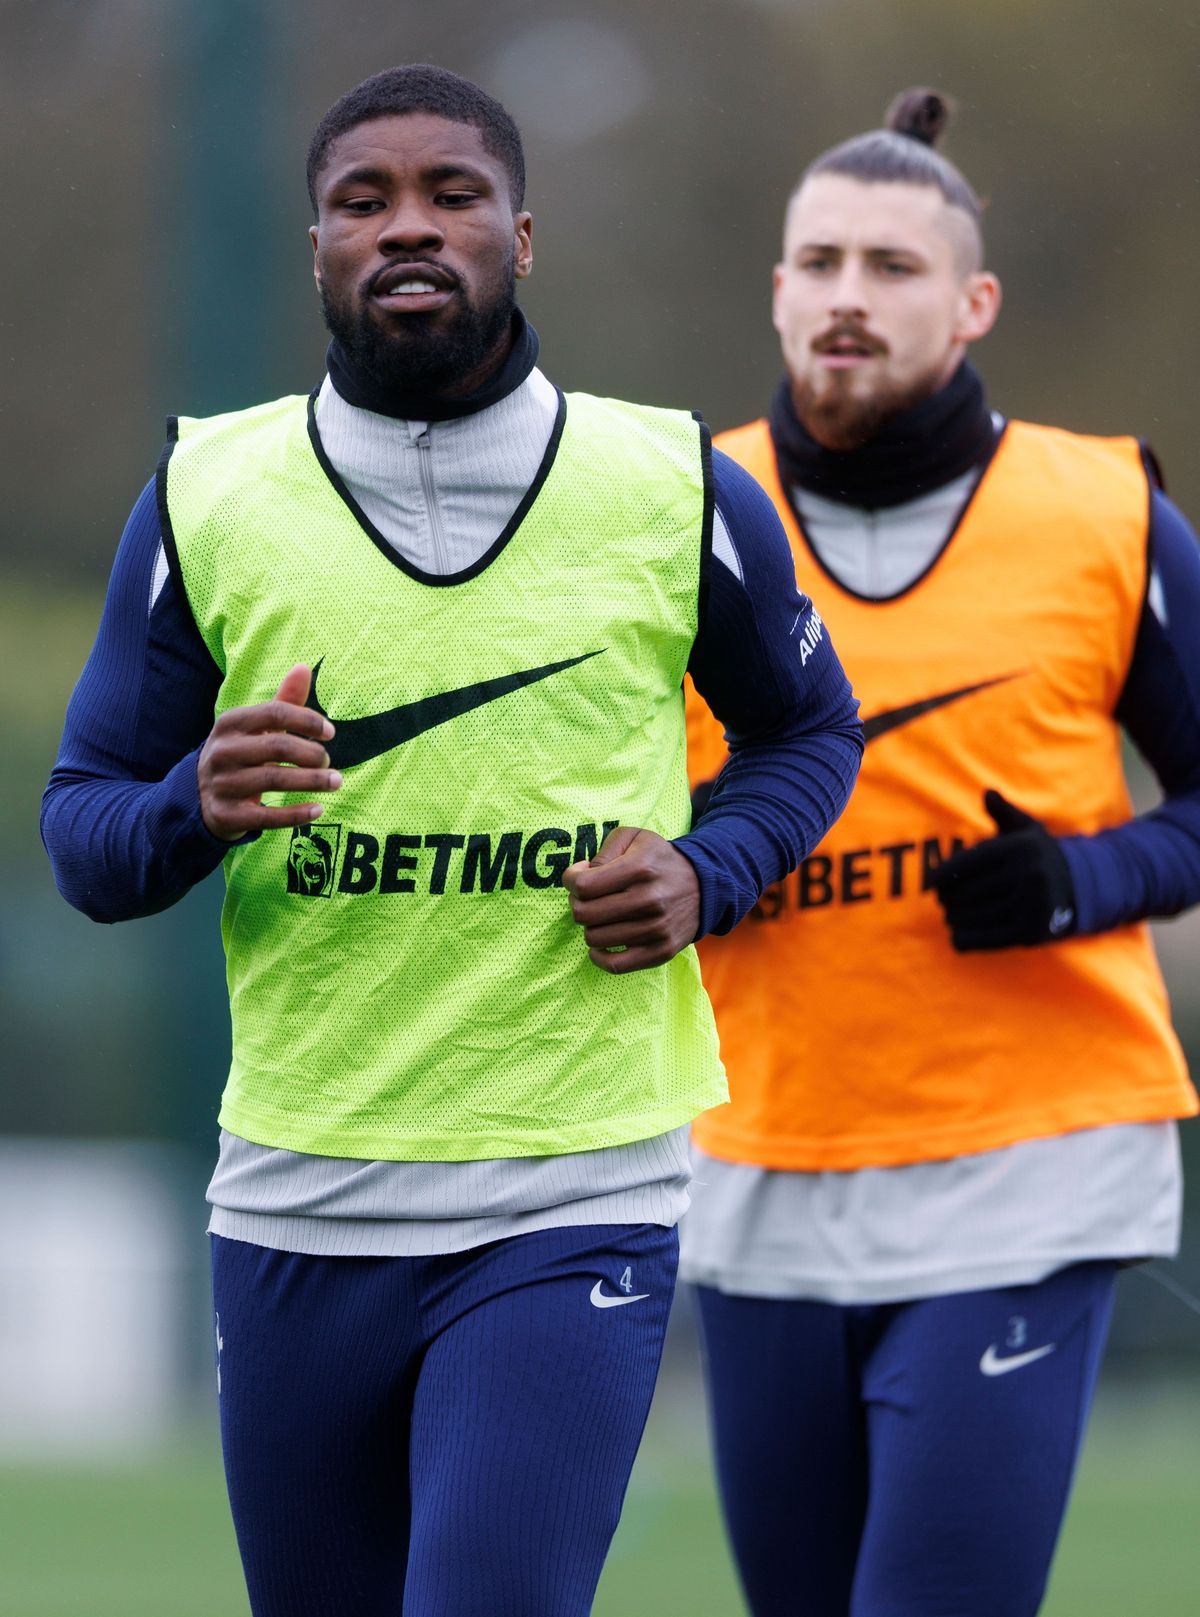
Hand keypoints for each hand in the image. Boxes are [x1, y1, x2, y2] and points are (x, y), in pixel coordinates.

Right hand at [198, 664, 340, 841]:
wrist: (199, 796)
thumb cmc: (240, 754)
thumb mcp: (256, 728)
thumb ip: (283, 701)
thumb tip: (304, 667)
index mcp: (230, 723)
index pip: (274, 713)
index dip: (306, 720)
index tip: (330, 732)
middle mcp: (222, 751)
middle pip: (278, 746)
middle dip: (312, 754)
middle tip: (330, 762)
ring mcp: (222, 784)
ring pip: (274, 779)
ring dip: (312, 781)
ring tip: (336, 781)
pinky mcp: (226, 814)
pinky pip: (267, 816)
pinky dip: (296, 813)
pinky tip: (318, 809)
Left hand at [563, 826, 700, 973]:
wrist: (705, 885)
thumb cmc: (660, 860)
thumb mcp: (636, 838)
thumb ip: (604, 850)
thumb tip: (582, 875)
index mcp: (639, 868)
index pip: (583, 885)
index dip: (571, 880)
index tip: (578, 877)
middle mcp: (648, 900)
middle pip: (584, 914)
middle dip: (577, 903)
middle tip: (589, 898)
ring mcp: (655, 929)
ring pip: (594, 938)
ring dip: (591, 926)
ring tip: (602, 916)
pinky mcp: (660, 951)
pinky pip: (614, 965)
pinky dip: (600, 956)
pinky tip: (603, 942)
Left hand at [931, 789, 1076, 951]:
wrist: (1083, 887)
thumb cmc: (1040, 856)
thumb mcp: (1027, 829)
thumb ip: (1004, 812)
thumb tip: (988, 793)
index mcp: (1020, 847)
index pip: (967, 863)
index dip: (942, 875)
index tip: (930, 883)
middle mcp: (1028, 874)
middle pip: (966, 892)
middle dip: (948, 899)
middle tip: (943, 903)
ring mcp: (1031, 905)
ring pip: (973, 917)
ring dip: (955, 919)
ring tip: (952, 917)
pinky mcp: (1031, 932)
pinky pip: (985, 939)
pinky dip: (965, 940)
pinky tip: (957, 937)